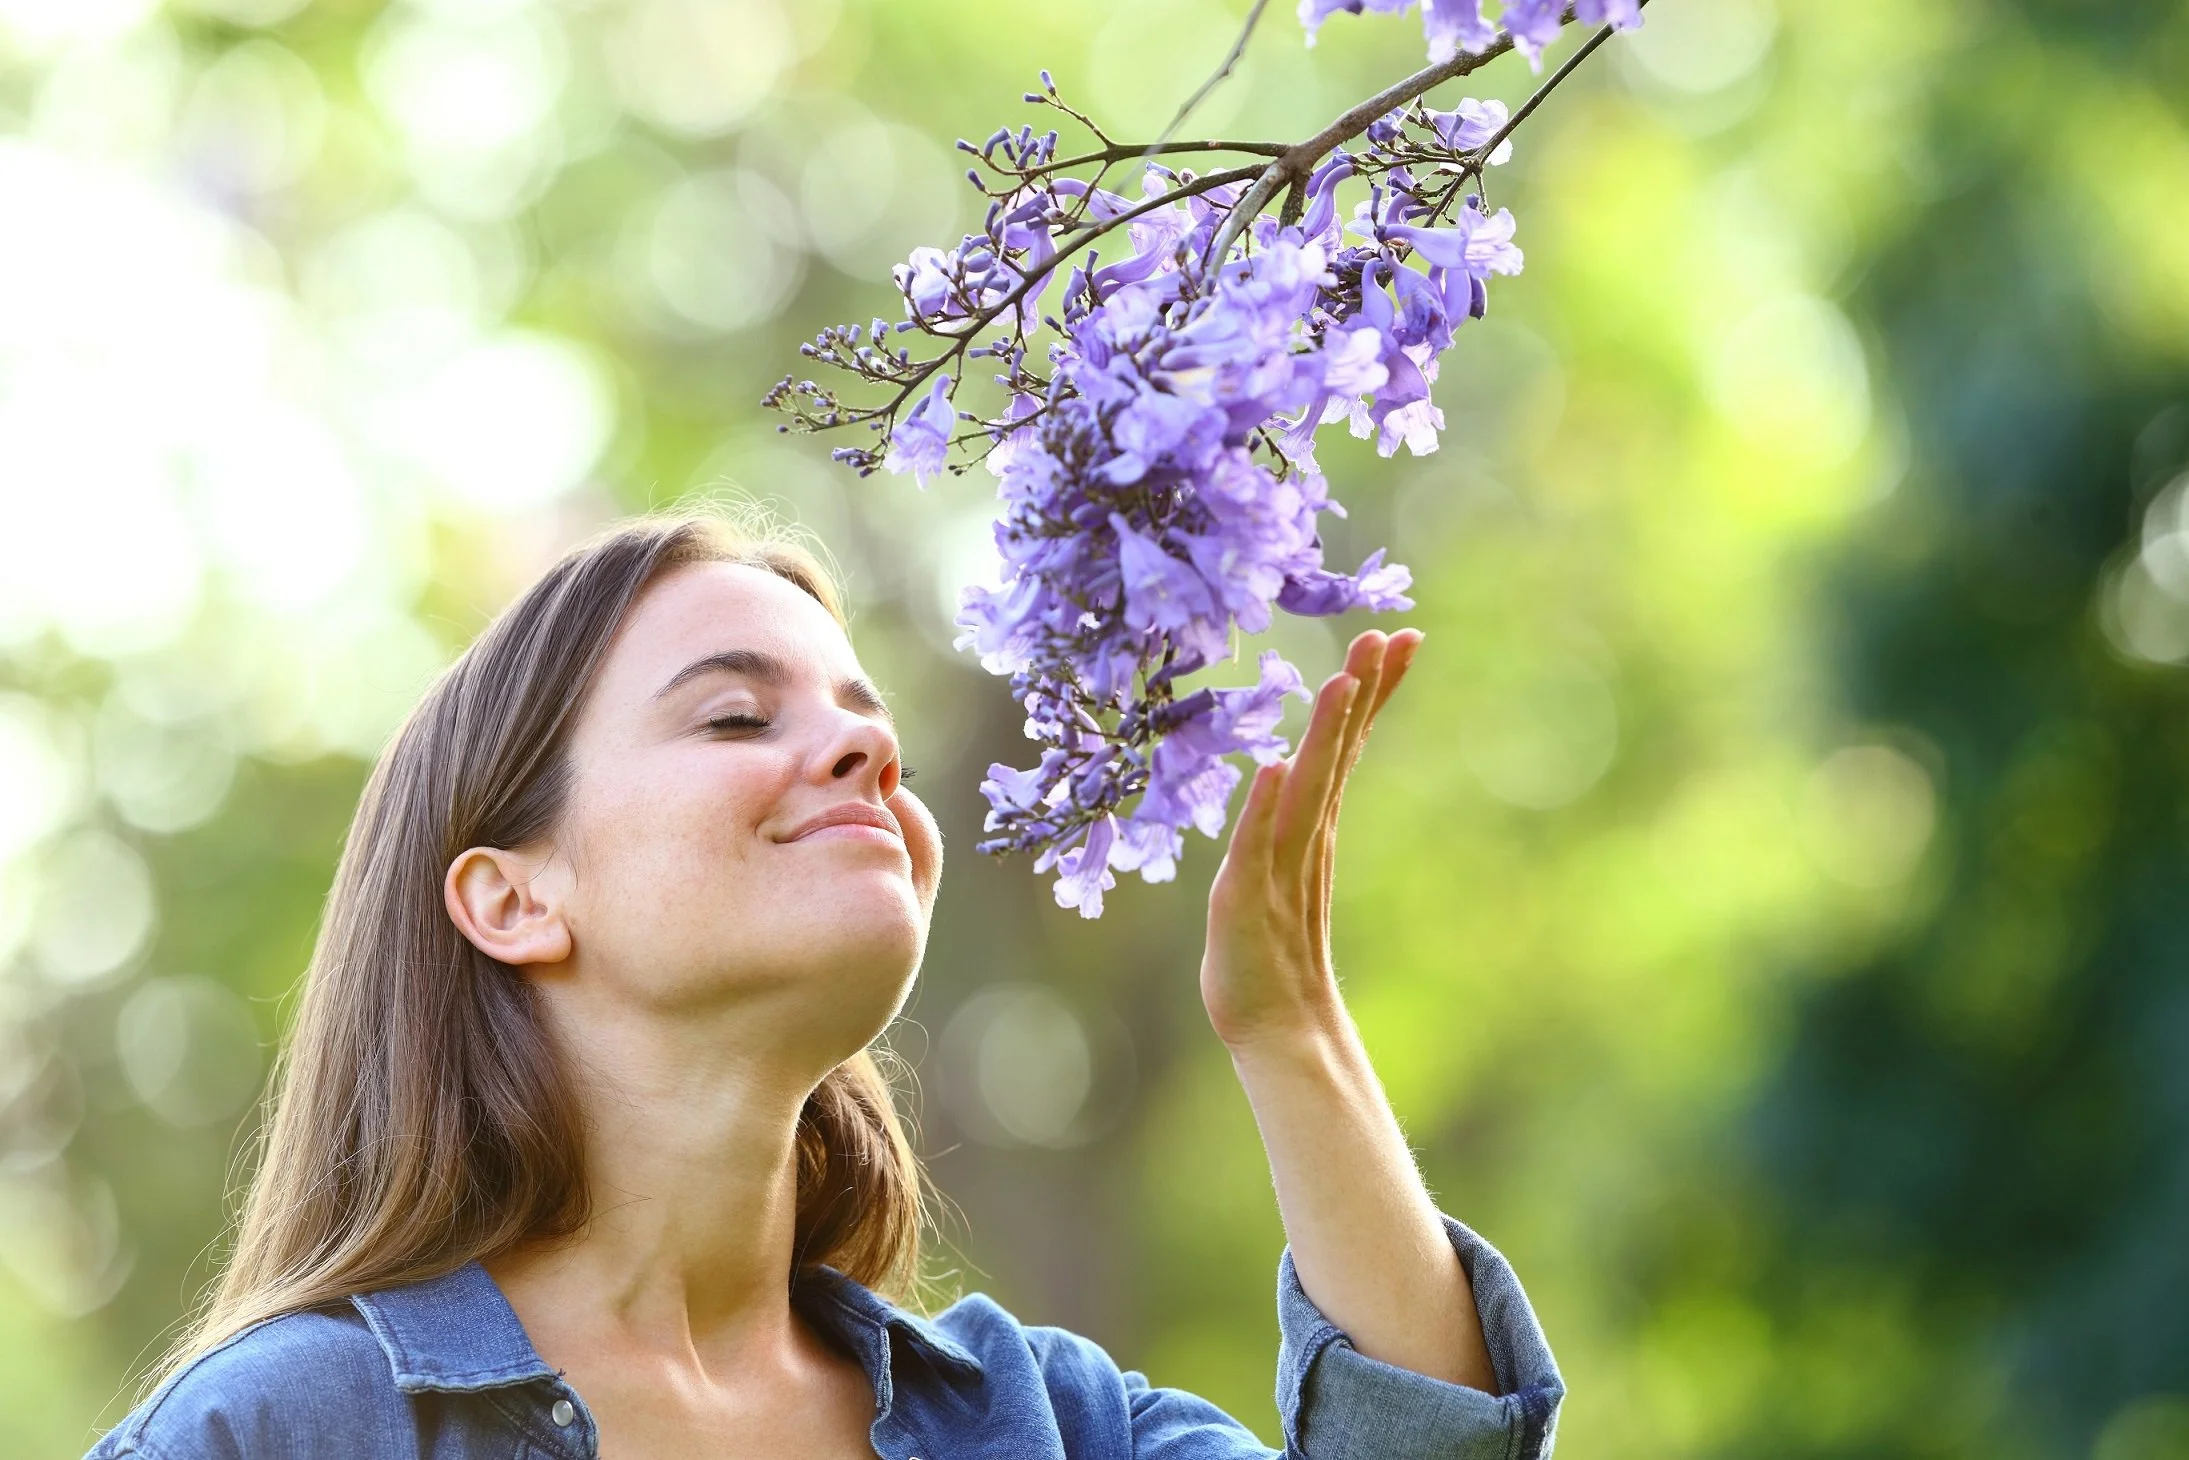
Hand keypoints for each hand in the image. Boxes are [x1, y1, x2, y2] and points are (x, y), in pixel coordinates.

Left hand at [1200, 629, 1422, 1051]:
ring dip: (1325, 736)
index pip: (1343, 745)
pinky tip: (1275, 769)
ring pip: (1306, 788)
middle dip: (1361, 692)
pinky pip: (1256, 845)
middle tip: (1390, 635)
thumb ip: (1279, 826)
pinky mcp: (1244, 897)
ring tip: (1345, 681)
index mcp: (1310, 823)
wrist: (1272, 1027)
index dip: (1368, 692)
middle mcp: (1302, 836)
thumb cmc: (1266, 952)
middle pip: (1335, 753)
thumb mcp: (1270, 873)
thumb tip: (1284, 772)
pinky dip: (1265, 808)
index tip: (1398, 637)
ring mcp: (1277, 866)